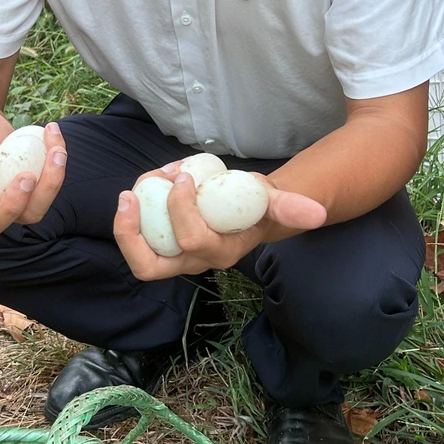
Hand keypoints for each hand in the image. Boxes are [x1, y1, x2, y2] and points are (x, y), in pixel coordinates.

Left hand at [113, 163, 326, 280]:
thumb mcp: (274, 201)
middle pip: (150, 267)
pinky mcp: (160, 241)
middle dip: (130, 235)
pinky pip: (139, 235)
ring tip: (132, 190)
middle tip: (129, 197)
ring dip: (127, 223)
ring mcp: (173, 254)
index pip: (192, 241)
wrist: (247, 210)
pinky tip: (144, 186)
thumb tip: (317, 213)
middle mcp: (193, 261)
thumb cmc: (258, 204)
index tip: (185, 176)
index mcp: (220, 253)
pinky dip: (135, 211)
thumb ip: (292, 207)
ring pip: (139, 254)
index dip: (181, 208)